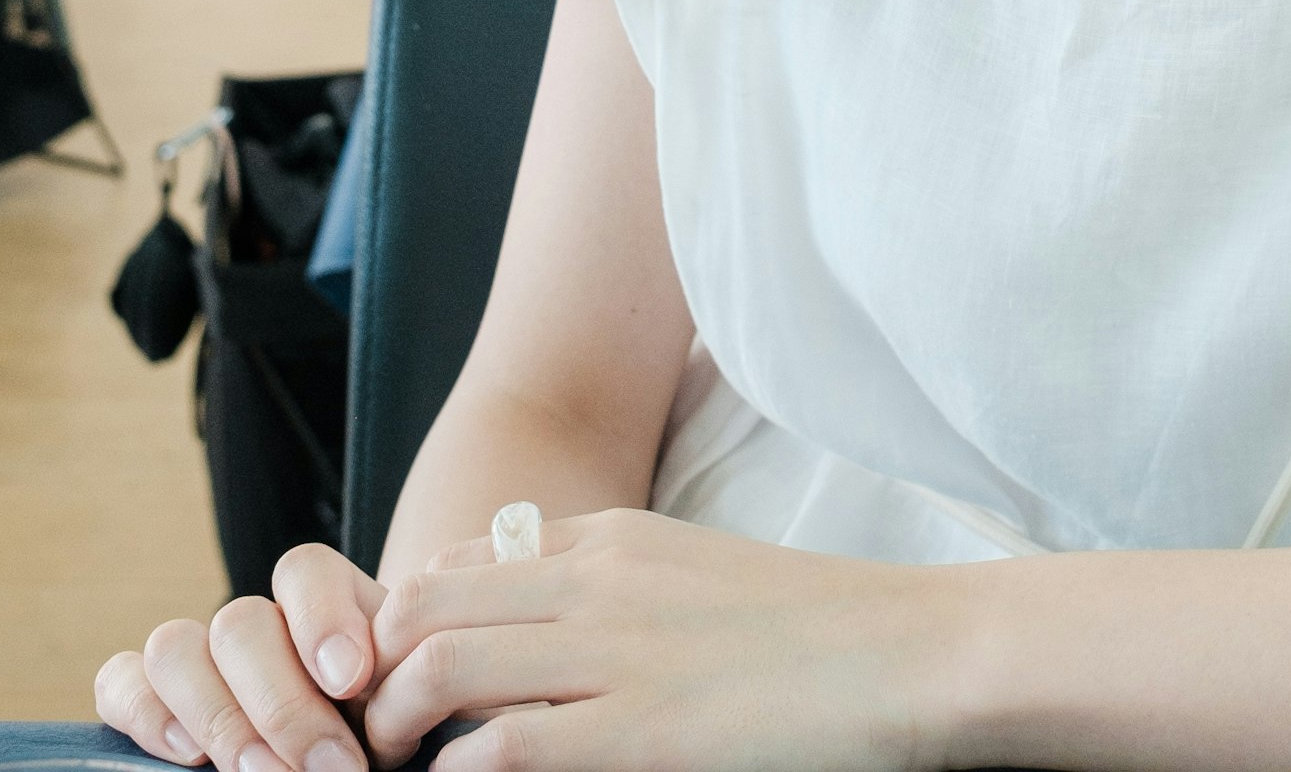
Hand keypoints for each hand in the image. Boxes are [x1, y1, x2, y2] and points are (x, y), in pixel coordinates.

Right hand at [96, 540, 383, 771]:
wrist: (362, 757)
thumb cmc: (395, 735)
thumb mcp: (407, 710)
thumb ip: (397, 695)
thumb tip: (382, 726)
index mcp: (324, 609)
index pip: (303, 571)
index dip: (321, 618)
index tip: (352, 682)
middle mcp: (257, 626)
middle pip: (239, 624)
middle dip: (283, 705)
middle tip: (334, 768)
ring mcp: (198, 660)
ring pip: (173, 648)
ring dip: (220, 718)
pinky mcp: (150, 700)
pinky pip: (120, 681)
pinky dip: (145, 714)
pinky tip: (188, 755)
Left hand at [360, 507, 970, 770]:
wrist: (913, 652)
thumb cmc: (822, 629)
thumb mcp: (700, 573)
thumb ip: (617, 587)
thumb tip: (541, 622)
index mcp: (613, 541)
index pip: (459, 560)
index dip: (409, 621)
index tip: (404, 677)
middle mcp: (597, 583)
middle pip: (424, 603)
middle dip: (378, 670)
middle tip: (378, 733)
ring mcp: (615, 654)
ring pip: (441, 666)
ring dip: (398, 724)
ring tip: (400, 767)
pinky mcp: (641, 732)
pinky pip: (503, 748)